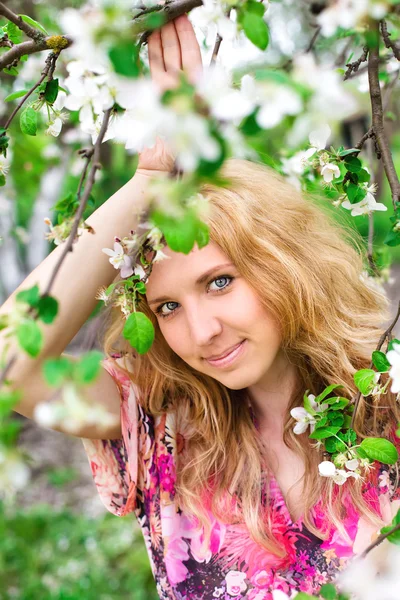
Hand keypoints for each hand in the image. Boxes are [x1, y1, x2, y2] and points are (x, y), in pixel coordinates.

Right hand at [137, 14, 202, 173]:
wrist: (161, 169)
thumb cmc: (183, 154)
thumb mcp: (194, 126)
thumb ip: (193, 105)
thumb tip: (186, 85)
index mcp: (196, 95)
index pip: (193, 59)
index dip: (188, 38)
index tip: (183, 18)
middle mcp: (182, 91)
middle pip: (178, 54)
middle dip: (173, 32)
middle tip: (167, 11)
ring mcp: (167, 93)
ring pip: (164, 60)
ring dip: (160, 39)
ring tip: (156, 19)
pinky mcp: (152, 99)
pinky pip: (151, 72)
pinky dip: (148, 55)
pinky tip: (146, 39)